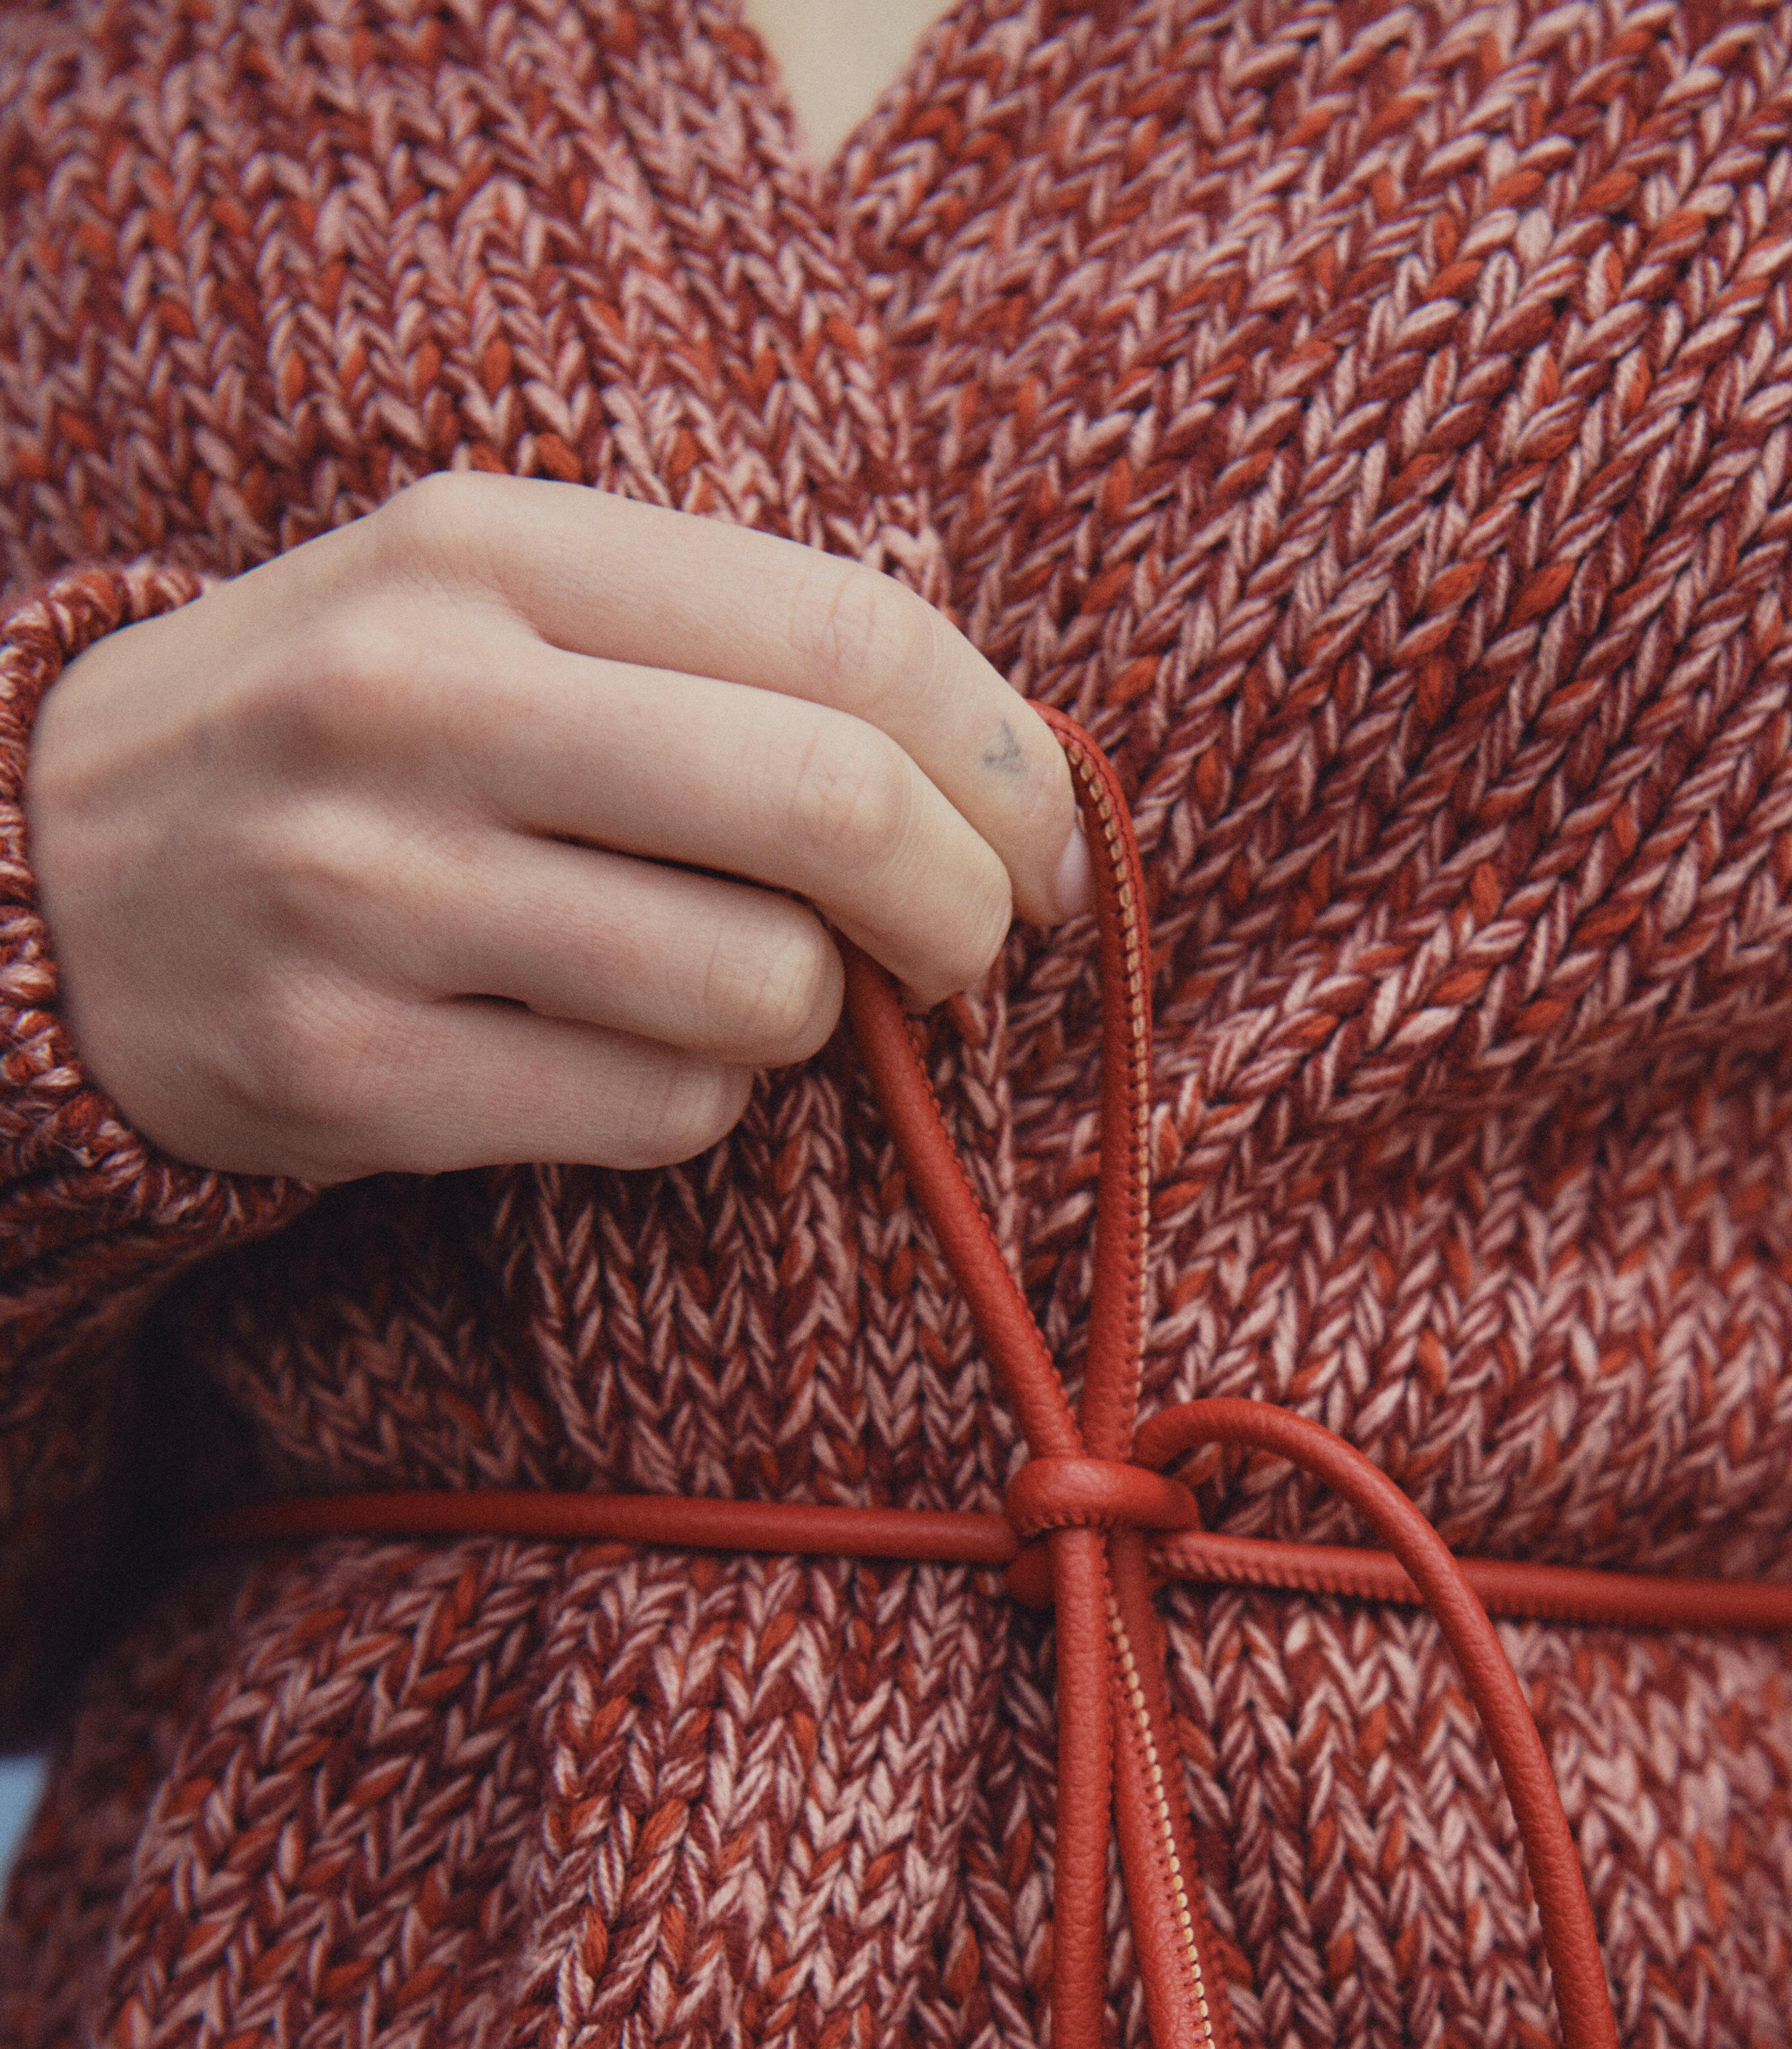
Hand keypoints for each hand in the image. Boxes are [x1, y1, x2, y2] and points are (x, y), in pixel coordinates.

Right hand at [24, 474, 1083, 1179]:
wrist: (47, 871)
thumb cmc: (342, 737)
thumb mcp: (490, 606)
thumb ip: (718, 650)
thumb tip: (992, 773)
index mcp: (485, 549)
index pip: (849, 634)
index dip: (1002, 757)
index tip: (1045, 838)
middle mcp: (425, 705)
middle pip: (831, 808)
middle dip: (961, 904)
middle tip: (965, 947)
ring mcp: (376, 896)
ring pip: (758, 988)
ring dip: (817, 1019)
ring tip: (759, 995)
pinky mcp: (352, 1072)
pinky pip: (658, 1110)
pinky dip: (702, 1100)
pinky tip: (630, 1053)